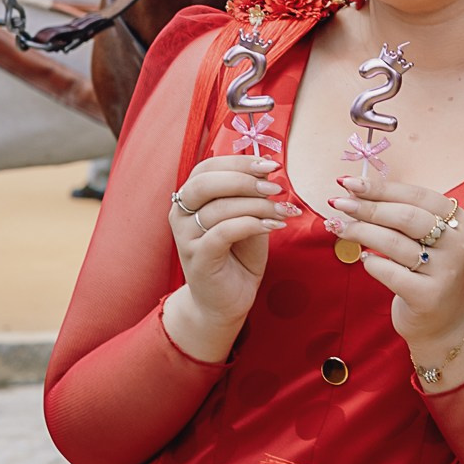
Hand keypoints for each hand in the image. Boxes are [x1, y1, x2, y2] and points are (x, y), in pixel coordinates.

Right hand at [163, 153, 295, 355]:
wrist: (226, 301)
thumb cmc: (238, 255)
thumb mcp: (249, 217)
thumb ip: (252, 194)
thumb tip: (268, 165)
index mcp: (191, 197)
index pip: (208, 167)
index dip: (239, 161)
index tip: (272, 165)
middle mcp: (181, 214)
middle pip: (205, 183)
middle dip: (245, 180)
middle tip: (276, 188)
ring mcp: (185, 238)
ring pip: (218, 208)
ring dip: (257, 206)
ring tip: (283, 212)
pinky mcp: (197, 259)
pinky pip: (222, 232)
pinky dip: (250, 224)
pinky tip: (273, 227)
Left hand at [327, 170, 463, 381]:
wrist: (445, 324)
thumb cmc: (429, 272)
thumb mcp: (429, 241)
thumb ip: (404, 216)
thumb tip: (357, 191)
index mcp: (461, 222)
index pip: (417, 196)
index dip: (381, 188)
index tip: (350, 183)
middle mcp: (458, 245)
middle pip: (405, 217)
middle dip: (367, 207)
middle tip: (339, 203)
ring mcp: (446, 272)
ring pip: (393, 243)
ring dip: (360, 232)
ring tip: (339, 227)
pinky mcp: (428, 296)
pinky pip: (389, 272)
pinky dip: (371, 263)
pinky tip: (364, 260)